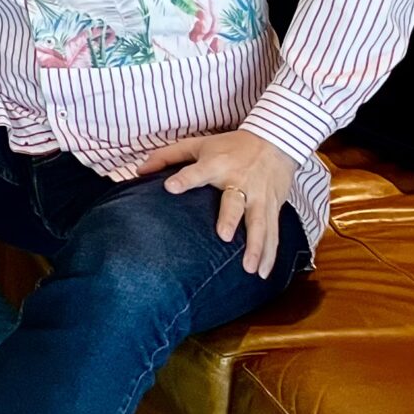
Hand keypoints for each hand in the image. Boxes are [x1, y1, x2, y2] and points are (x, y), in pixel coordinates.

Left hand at [137, 130, 298, 277]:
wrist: (275, 141)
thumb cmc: (230, 145)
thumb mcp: (197, 144)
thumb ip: (167, 156)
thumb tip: (139, 171)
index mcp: (216, 165)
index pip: (197, 171)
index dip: (184, 179)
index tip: (170, 187)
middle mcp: (239, 181)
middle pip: (234, 202)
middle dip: (230, 218)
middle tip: (224, 236)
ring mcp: (259, 196)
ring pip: (259, 223)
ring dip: (256, 247)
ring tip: (249, 269)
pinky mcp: (273, 206)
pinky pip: (273, 232)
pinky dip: (270, 253)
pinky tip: (263, 272)